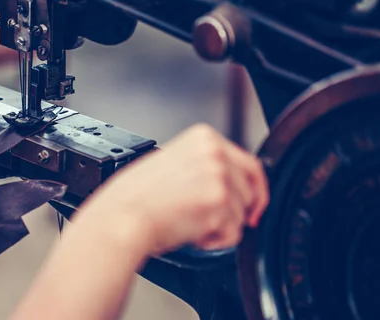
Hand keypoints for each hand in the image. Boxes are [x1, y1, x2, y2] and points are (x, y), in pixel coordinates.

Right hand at [78, 124, 268, 255]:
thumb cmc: (137, 197)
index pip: (250, 164)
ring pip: (242, 214)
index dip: (255, 190)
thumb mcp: (174, 163)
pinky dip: (215, 241)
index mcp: (204, 137)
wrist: (123, 217)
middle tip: (211, 221)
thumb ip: (206, 165)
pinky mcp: (219, 203)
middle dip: (235, 212)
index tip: (253, 206)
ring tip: (189, 221)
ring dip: (220, 227)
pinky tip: (191, 232)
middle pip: (250, 191)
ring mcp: (219, 176)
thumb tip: (233, 183)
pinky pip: (233, 234)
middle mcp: (215, 152)